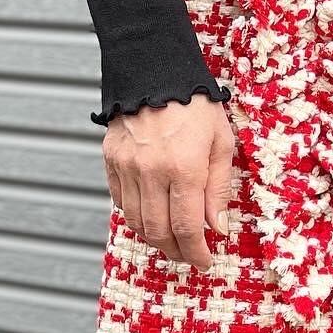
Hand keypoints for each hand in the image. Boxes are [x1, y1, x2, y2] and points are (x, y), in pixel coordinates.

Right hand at [102, 96, 235, 270]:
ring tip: (173, 240)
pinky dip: (136, 216)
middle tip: (189, 255)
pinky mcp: (111, 160)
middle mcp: (151, 171)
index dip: (196, 252)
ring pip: (136, 221)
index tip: (204, 261)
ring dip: (155, 238)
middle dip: (176, 251)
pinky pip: (121, 202)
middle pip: (158, 231)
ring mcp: (127, 166)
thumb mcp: (221, 143)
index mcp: (184, 167)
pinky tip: (153, 215)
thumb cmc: (196, 105)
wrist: (156, 71)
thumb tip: (217, 228)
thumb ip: (218, 189)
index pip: (187, 227)